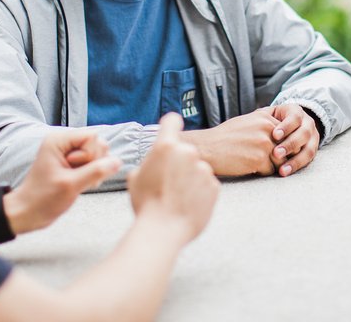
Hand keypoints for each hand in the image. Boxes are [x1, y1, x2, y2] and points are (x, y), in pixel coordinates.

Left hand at [5, 129, 120, 234]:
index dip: (92, 155)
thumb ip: (95, 172)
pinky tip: (82, 185)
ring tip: (80, 184)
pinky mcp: (72, 164)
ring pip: (97, 154)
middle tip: (79, 179)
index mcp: (58, 140)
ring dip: (95, 170)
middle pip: (97, 143)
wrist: (28, 213)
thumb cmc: (43, 199)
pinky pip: (93, 163)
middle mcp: (64, 142)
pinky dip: (92, 174)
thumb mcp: (71, 185)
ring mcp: (68, 153)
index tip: (76, 170)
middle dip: (95, 163)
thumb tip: (117, 162)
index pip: (92, 137)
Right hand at [129, 113, 218, 242]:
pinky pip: (206, 184)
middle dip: (179, 162)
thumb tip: (153, 162)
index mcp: (166, 147)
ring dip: (190, 178)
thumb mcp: (135, 177)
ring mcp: (203, 169)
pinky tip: (188, 204)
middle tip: (168, 182)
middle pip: (185, 151)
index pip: (172, 121)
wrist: (164, 230)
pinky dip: (200, 191)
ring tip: (177, 197)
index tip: (171, 129)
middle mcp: (188, 153)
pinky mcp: (214, 186)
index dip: (170, 125)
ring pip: (197, 168)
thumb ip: (148, 162)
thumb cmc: (146, 204)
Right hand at [182, 108, 278, 176]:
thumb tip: (283, 134)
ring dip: (270, 165)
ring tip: (254, 162)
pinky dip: (261, 172)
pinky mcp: (259, 159)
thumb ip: (265, 124)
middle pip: (286, 147)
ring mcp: (264, 143)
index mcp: (265, 118)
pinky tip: (247, 166)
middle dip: (278, 156)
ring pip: (281, 160)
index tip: (269, 149)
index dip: (280, 144)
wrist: (207, 148)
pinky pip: (270, 171)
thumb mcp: (247, 121)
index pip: (286, 134)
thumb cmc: (225, 137)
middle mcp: (267, 128)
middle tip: (263, 158)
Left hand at [268, 104, 319, 176]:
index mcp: (297, 112)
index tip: (274, 135)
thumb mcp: (270, 114)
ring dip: (295, 160)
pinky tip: (285, 172)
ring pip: (308, 149)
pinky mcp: (312, 150)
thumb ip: (264, 117)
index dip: (286, 127)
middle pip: (303, 134)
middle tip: (276, 154)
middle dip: (290, 144)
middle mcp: (308, 123)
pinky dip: (296, 166)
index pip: (294, 118)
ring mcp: (313, 138)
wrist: (291, 125)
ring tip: (282, 170)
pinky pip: (308, 160)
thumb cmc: (274, 121)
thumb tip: (250, 124)